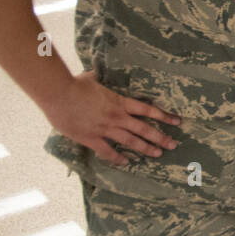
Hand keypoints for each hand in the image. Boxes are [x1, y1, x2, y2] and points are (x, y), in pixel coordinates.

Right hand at [41, 70, 180, 166]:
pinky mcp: (91, 138)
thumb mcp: (91, 79)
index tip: (177, 121)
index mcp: (119, 102)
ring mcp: (105, 128)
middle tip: (173, 144)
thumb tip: (95, 72)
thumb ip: (98, 78)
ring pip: (131, 141)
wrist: (57, 93)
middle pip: (144, 129)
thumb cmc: (73, 84)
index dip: (164, 116)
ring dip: (146, 148)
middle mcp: (117, 117)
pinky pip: (108, 151)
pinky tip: (126, 163)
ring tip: (158, 154)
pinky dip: (118, 158)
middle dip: (161, 137)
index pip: (148, 110)